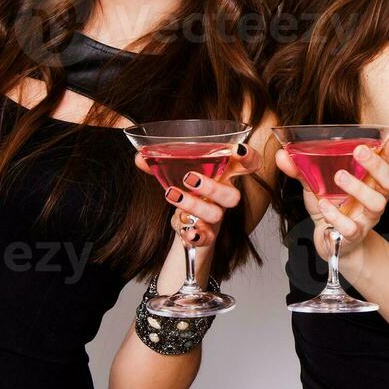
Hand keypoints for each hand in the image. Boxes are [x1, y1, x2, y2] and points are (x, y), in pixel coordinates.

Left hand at [136, 142, 261, 250]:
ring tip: (171, 194)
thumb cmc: (188, 194)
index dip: (249, 158)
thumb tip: (139, 157)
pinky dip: (196, 235)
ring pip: (216, 214)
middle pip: (233, 195)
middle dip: (213, 187)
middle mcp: (223, 198)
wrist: (186, 229)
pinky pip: (207, 238)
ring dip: (194, 205)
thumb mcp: (176, 177)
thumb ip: (159, 164)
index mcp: (223, 177)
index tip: (237, 150)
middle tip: (189, 178)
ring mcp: (216, 218)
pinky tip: (186, 232)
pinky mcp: (207, 236)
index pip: (247, 166)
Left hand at [275, 121, 388, 261]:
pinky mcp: (354, 235)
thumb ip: (301, 168)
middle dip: (378, 164)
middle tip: (360, 150)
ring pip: (376, 203)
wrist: (330, 243)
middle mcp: (375, 197)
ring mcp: (367, 217)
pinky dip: (337, 216)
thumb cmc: (331, 208)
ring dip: (358, 188)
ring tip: (339, 177)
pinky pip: (351, 227)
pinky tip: (325, 206)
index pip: (388, 158)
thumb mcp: (315, 184)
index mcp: (370, 179)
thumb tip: (282, 153)